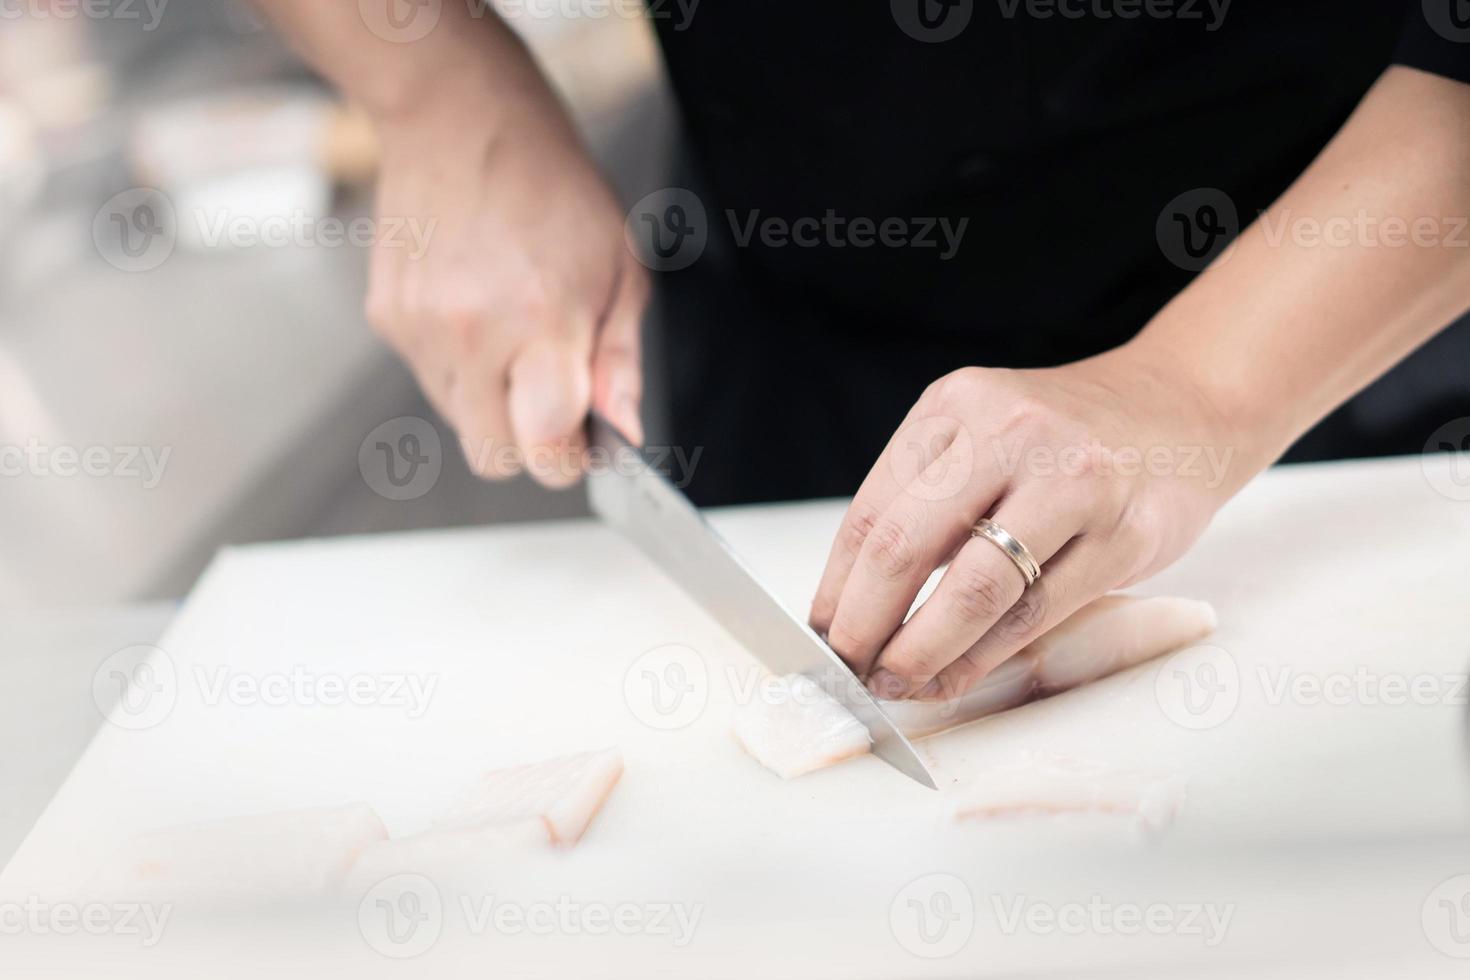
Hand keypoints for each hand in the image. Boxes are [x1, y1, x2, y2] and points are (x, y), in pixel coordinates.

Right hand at [365, 97, 646, 486]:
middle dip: (528, 443)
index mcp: (541, 322)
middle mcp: (472, 333)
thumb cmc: (552, 186)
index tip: (583, 440)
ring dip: (493, 400)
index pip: (545, 452)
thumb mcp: (621, 268)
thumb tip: (622, 430)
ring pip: (461, 421)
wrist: (460, 117)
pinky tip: (478, 308)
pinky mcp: (387, 319)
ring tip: (514, 331)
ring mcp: (420, 329)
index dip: (570, 458)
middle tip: (552, 394)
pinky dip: (459, 365)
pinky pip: (430, 378)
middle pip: (493, 458)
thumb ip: (621, 360)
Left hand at [809, 353, 1247, 700]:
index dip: (837, 585)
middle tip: (848, 669)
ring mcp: (1074, 481)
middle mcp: (1011, 432)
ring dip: (923, 653)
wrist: (1184, 408)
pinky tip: (955, 677)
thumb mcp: (982, 433)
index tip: (821, 633)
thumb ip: (924, 501)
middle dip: (865, 625)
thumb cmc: (1064, 437)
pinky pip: (1035, 614)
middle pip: (906, 546)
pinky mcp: (1124, 534)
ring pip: (975, 591)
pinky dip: (983, 658)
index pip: (871, 509)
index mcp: (958, 404)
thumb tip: (852, 604)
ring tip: (897, 684)